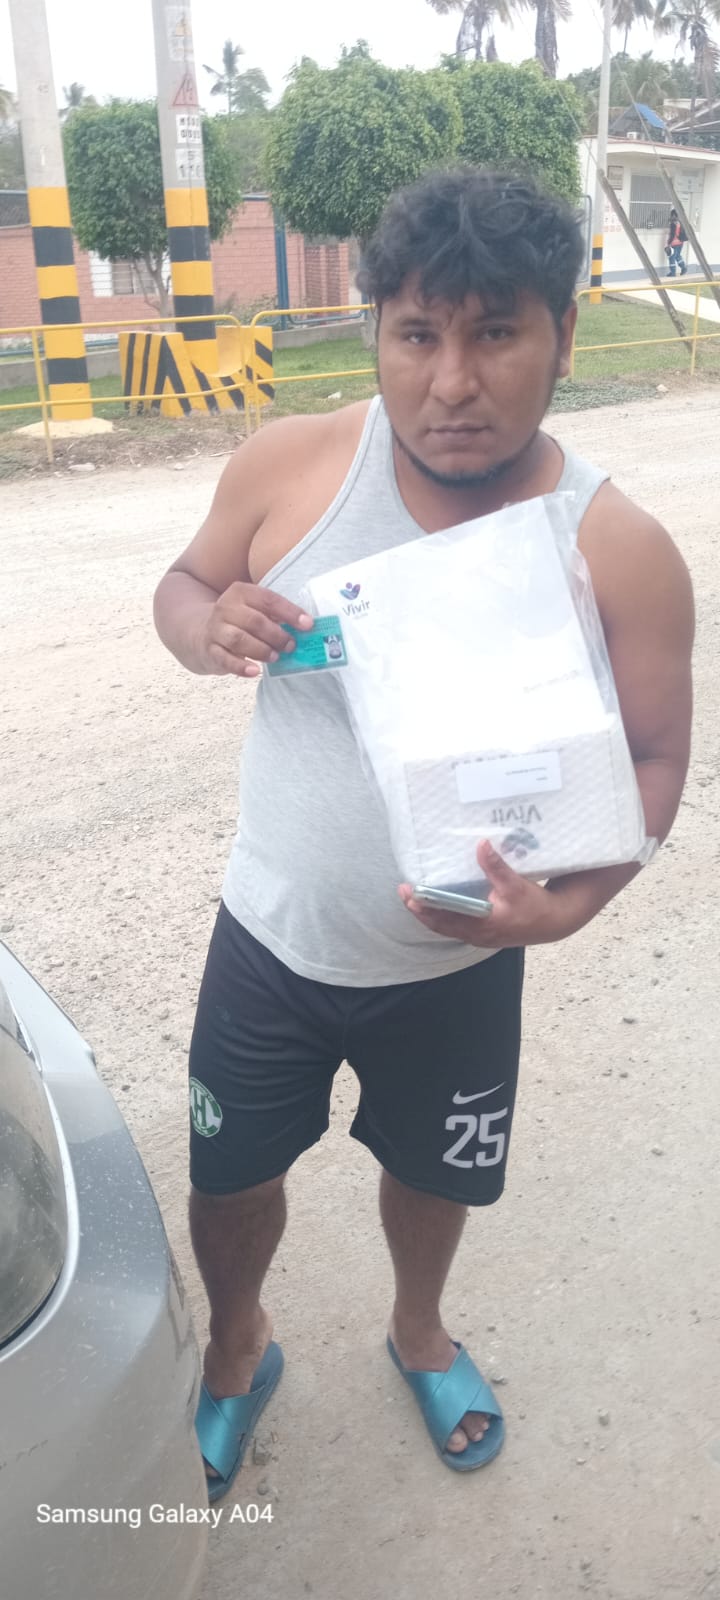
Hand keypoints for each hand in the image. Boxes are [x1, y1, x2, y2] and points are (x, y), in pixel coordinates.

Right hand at [200, 581, 312, 677]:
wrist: (200, 633)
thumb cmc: (238, 621)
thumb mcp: (253, 610)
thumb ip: (275, 615)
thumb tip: (304, 627)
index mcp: (240, 592)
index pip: (268, 600)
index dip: (290, 612)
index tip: (308, 625)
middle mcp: (225, 608)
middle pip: (255, 621)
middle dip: (277, 635)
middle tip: (291, 646)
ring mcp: (216, 629)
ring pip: (239, 639)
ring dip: (261, 650)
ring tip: (275, 657)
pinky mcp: (209, 650)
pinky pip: (225, 659)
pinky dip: (241, 667)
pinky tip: (255, 671)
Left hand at [399, 841, 583, 948]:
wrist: (555, 922)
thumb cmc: (535, 905)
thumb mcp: (515, 884)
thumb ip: (496, 866)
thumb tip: (481, 844)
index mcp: (480, 925)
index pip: (443, 919)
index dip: (423, 907)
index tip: (408, 893)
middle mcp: (476, 934)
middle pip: (439, 925)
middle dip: (420, 909)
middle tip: (404, 891)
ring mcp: (479, 936)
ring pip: (447, 927)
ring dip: (431, 913)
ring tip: (417, 896)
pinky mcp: (485, 933)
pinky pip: (457, 926)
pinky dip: (445, 915)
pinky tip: (442, 903)